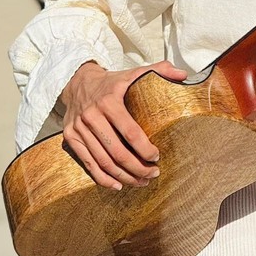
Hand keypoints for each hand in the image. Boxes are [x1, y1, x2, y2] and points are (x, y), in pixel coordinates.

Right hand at [61, 59, 186, 189]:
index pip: (130, 131)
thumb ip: (159, 70)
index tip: (157, 157)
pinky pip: (88, 164)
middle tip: (152, 174)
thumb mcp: (133, 72)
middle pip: (117, 152)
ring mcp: (79, 128)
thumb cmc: (112, 82)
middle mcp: (92, 115)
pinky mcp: (71, 138)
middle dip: (137, 168)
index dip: (144, 148)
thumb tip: (184, 75)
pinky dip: (103, 179)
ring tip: (140, 181)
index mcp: (109, 100)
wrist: (77, 81)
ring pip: (103, 161)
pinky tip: (117, 185)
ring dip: (123, 176)